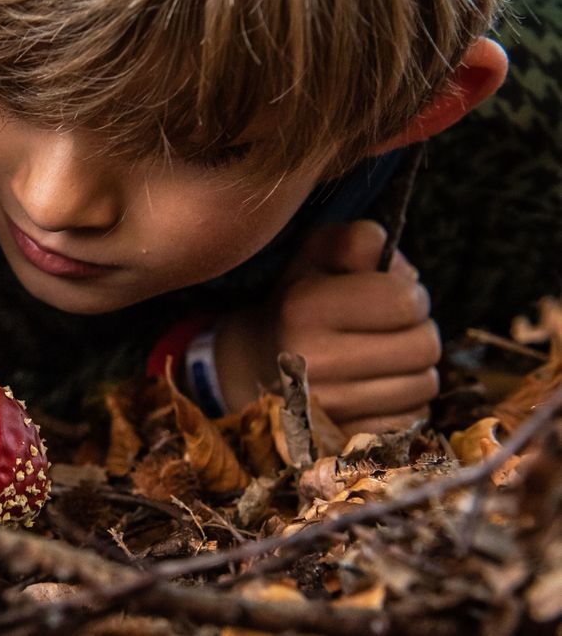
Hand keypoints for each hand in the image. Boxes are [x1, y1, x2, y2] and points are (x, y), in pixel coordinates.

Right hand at [214, 220, 440, 434]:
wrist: (254, 364)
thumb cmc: (300, 302)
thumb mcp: (316, 257)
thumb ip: (356, 240)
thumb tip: (396, 263)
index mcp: (304, 308)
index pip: (406, 300)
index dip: (409, 292)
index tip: (388, 295)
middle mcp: (311, 360)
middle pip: (424, 346)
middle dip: (417, 330)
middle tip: (390, 327)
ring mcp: (326, 407)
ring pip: (424, 385)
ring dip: (412, 368)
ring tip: (380, 358)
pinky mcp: (343, 438)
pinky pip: (413, 419)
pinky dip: (404, 402)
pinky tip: (375, 389)